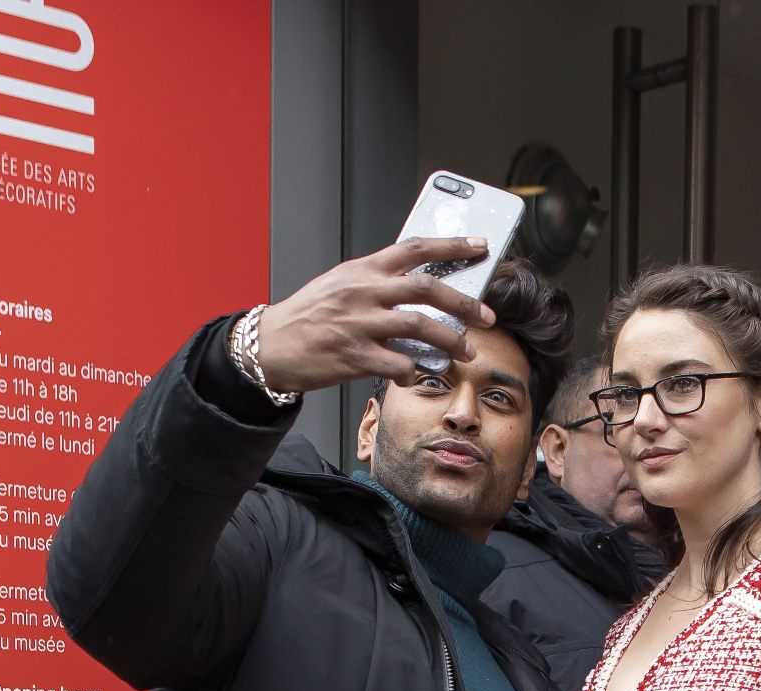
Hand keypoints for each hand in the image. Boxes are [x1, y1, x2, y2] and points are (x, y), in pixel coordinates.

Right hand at [255, 238, 496, 394]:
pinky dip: (414, 371)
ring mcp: (360, 324)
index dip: (452, 246)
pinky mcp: (355, 356)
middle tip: (486, 315)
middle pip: (426, 288)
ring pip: (419, 326)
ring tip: (467, 353)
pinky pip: (399, 364)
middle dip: (464, 302)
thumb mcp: (342, 284)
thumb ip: (378, 282)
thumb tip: (419, 288)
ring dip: (450, 341)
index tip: (480, 245)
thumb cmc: (308, 316)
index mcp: (364, 270)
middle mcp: (364, 292)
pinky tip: (414, 374)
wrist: (273, 345)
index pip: (415, 248)